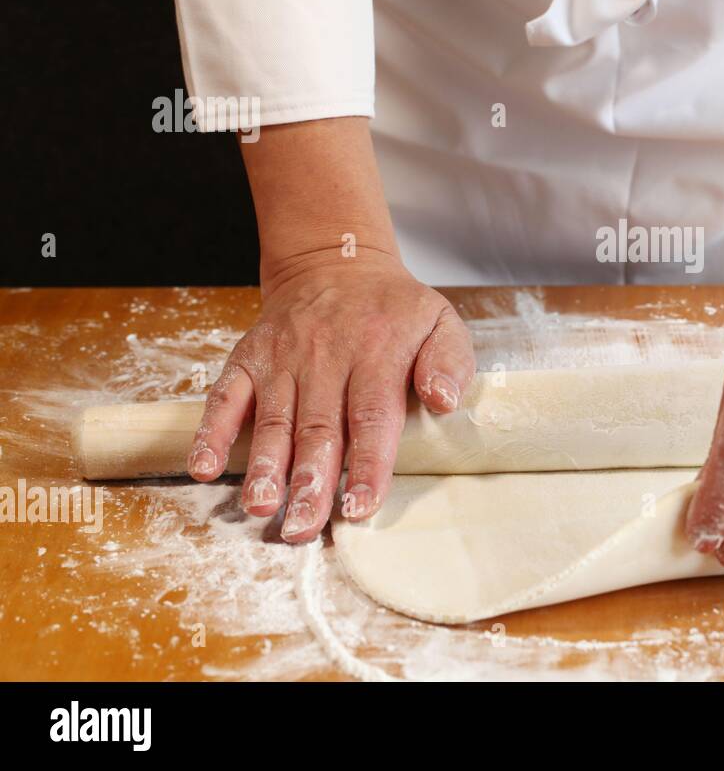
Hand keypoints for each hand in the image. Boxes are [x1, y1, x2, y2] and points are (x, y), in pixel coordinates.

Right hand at [187, 248, 474, 541]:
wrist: (336, 264)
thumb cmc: (394, 309)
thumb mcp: (439, 321)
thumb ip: (449, 362)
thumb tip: (444, 400)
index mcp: (376, 354)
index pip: (371, 416)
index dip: (366, 464)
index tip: (361, 506)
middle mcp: (325, 357)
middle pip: (317, 428)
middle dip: (310, 481)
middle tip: (304, 527)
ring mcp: (282, 359)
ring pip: (272, 419)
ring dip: (264, 466)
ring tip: (262, 505)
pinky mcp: (249, 358)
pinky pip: (225, 396)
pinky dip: (211, 431)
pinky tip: (204, 466)